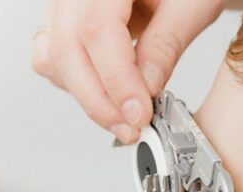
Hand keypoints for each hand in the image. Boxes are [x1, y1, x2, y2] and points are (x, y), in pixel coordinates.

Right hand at [31, 0, 225, 143]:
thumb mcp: (191, 4)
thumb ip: (167, 43)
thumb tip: (147, 87)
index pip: (98, 30)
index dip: (117, 79)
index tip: (139, 112)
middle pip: (67, 49)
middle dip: (100, 102)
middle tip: (132, 128)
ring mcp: (63, 4)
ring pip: (53, 58)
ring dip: (86, 96)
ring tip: (123, 115)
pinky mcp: (61, 21)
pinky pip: (51, 58)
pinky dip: (76, 84)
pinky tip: (107, 94)